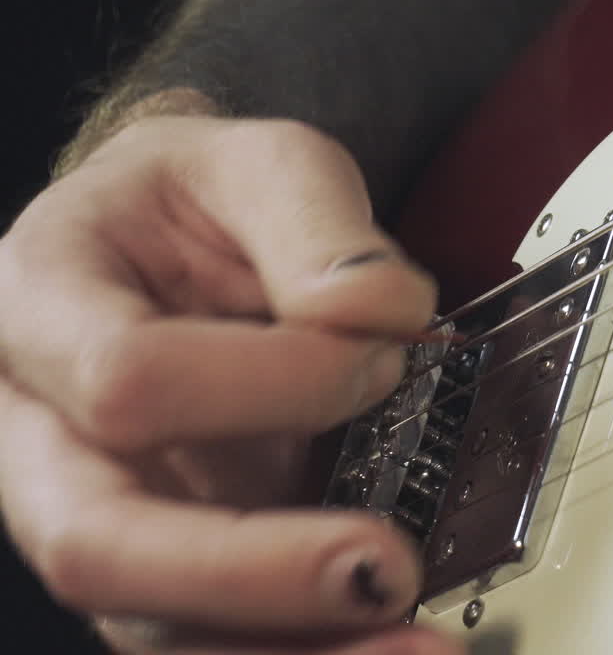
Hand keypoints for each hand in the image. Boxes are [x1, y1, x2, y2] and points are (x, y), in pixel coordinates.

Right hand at [0, 115, 459, 653]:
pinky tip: (386, 649)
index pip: (126, 378)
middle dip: (247, 573)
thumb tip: (377, 312)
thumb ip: (316, 222)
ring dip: (291, 652)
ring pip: (151, 623)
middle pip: (97, 542)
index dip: (269, 379)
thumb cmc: (204, 204)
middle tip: (384, 570)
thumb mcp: (261, 163)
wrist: (182, 244)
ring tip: (415, 649)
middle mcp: (43, 431)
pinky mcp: (166, 565)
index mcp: (41, 306)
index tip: (382, 355)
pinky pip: (211, 641)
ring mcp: (101, 510)